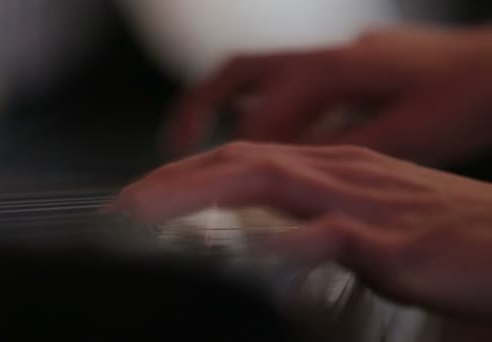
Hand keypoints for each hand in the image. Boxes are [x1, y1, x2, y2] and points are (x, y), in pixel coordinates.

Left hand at [111, 142, 491, 317]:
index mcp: (332, 170)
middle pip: (240, 162)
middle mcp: (338, 173)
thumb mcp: (368, 224)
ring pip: (267, 182)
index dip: (187, 176)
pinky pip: (327, 234)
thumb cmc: (445, 238)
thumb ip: (315, 227)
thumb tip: (271, 244)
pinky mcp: (391, 240)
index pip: (243, 161)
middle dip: (174, 181)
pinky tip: (241, 252)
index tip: (142, 200)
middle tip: (122, 206)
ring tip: (147, 215)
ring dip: (201, 195)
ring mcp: (362, 202)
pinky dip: (280, 240)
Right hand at [165, 26, 491, 164]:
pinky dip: (263, 113)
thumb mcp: (407, 134)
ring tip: (201, 144)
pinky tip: (263, 138)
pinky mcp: (342, 71)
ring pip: (259, 79)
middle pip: (239, 72)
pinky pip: (286, 88)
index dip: (233, 146)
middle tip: (173, 143)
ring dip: (224, 108)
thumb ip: (344, 149)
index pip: (262, 107)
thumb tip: (294, 167)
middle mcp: (326, 58)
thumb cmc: (463, 95)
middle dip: (198, 107)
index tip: (208, 176)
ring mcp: (332, 60)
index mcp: (337, 70)